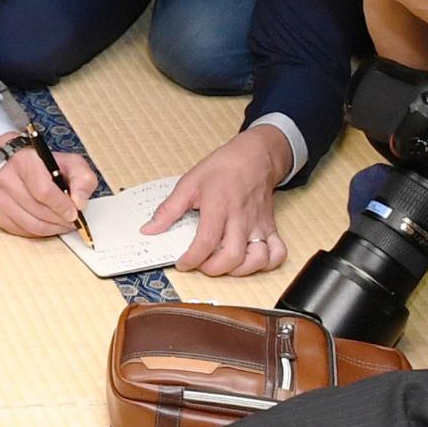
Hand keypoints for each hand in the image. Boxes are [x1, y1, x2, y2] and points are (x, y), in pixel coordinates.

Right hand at [0, 138, 99, 238]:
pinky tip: (48, 223)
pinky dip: (40, 232)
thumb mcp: (72, 164)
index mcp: (25, 161)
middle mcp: (7, 178)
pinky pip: (23, 232)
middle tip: (72, 220)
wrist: (21, 166)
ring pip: (31, 224)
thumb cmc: (47, 166)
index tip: (74, 213)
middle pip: (38, 209)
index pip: (43, 190)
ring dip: (53, 228)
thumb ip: (83, 179)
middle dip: (60, 219)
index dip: (61, 205)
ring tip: (63, 223)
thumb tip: (79, 203)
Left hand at [143, 129, 289, 278]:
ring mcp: (259, 225)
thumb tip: (149, 229)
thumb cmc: (224, 168)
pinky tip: (250, 261)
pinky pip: (278, 253)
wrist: (254, 156)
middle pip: (232, 256)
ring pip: (258, 259)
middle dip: (213, 269)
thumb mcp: (189, 183)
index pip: (206, 241)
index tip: (183, 263)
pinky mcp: (271, 228)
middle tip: (201, 264)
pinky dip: (267, 264)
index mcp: (219, 206)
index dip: (192, 258)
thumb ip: (169, 209)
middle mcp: (241, 218)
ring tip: (224, 265)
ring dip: (240, 270)